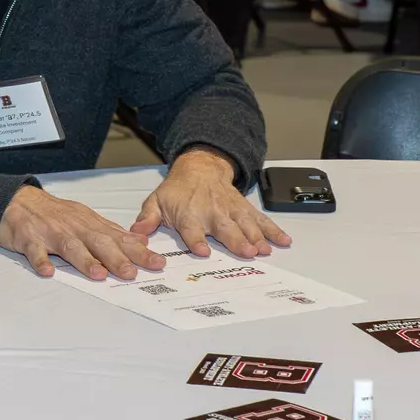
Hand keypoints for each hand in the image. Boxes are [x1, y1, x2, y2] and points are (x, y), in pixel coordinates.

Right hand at [0, 185, 166, 280]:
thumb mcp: (87, 219)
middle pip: (98, 243)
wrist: (18, 201)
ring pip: (70, 247)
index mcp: (90, 225)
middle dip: (116, 258)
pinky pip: (35, 250)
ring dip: (84, 260)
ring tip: (98, 274)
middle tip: (132, 273)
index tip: (157, 263)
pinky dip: (40, 260)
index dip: (138, 251)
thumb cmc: (56, 214)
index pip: (118, 239)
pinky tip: (47, 271)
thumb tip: (141, 241)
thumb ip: (112, 232)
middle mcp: (74, 228)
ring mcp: (51, 232)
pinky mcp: (29, 238)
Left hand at [132, 147, 291, 259]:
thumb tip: (135, 234)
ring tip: (266, 249)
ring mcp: (231, 210)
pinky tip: (284, 240)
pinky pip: (260, 220)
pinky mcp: (244, 209)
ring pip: (246, 224)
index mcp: (189, 213)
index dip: (197, 239)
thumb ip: (147, 220)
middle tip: (248, 252)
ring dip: (257, 236)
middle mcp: (212, 212)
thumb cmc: (177, 191)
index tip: (202, 250)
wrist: (199, 167)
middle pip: (225, 228)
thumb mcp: (156, 202)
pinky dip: (273, 230)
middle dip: (237, 240)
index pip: (192, 229)